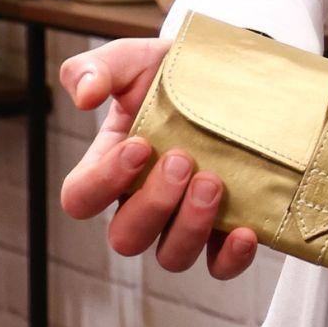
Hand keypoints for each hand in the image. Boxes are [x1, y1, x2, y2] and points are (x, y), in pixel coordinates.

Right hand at [58, 37, 258, 280]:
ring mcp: (184, 221)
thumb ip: (98, 68)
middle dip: (153, 203)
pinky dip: (230, 258)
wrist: (236, 77)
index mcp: (112, 167)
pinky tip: (246, 231)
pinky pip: (219, 267)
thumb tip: (84, 96)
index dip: (103, 182)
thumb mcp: (134, 59)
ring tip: (214, 182)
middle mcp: (143, 202)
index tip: (140, 145)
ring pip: (171, 256)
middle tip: (184, 160)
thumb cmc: (176, 72)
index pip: (81, 198)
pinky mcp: (225, 231)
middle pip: (126, 237)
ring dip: (189, 226)